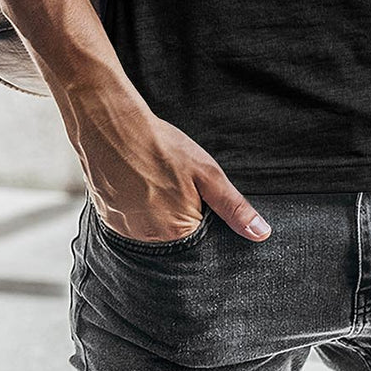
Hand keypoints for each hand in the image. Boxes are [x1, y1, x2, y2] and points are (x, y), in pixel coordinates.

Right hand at [80, 112, 271, 243]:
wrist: (112, 128)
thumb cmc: (163, 147)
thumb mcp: (208, 174)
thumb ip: (234, 207)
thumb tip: (261, 234)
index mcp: (178, 233)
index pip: (201, 242)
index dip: (203, 217)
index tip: (196, 196)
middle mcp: (150, 241)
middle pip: (176, 238)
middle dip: (180, 215)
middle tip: (173, 183)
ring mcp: (126, 232)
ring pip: (153, 230)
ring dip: (157, 212)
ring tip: (155, 181)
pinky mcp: (109, 221)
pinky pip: (131, 223)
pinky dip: (137, 208)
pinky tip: (137, 184)